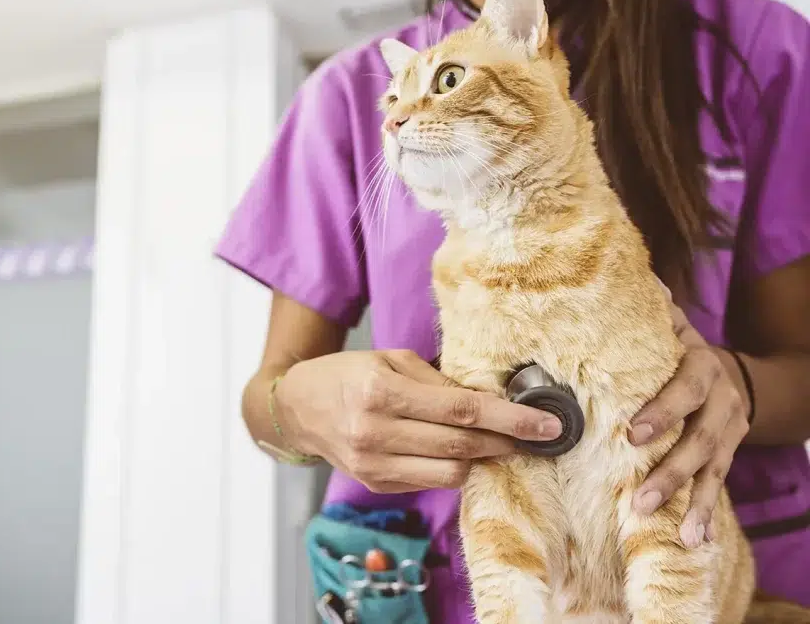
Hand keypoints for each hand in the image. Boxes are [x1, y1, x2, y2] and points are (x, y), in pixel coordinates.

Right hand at [274, 350, 563, 492]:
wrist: (298, 408)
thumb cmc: (347, 375)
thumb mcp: (390, 360)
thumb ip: (439, 382)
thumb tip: (491, 402)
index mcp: (380, 392)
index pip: (461, 410)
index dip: (510, 419)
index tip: (547, 425)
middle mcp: (375, 433)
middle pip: (461, 445)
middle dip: (507, 442)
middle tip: (537, 435)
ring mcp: (374, 465)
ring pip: (451, 472)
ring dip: (482, 458)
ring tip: (497, 442)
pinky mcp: (376, 484)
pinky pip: (431, 481)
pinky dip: (453, 467)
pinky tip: (461, 451)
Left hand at [628, 301, 749, 547]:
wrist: (734, 371)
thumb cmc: (679, 348)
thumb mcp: (671, 326)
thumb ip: (650, 310)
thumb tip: (621, 279)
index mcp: (702, 367)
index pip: (684, 389)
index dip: (662, 412)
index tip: (632, 434)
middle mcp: (722, 402)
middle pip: (701, 440)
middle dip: (672, 471)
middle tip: (641, 499)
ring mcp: (729, 432)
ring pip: (713, 470)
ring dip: (693, 502)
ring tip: (676, 532)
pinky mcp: (729, 455)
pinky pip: (719, 486)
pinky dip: (709, 514)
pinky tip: (698, 541)